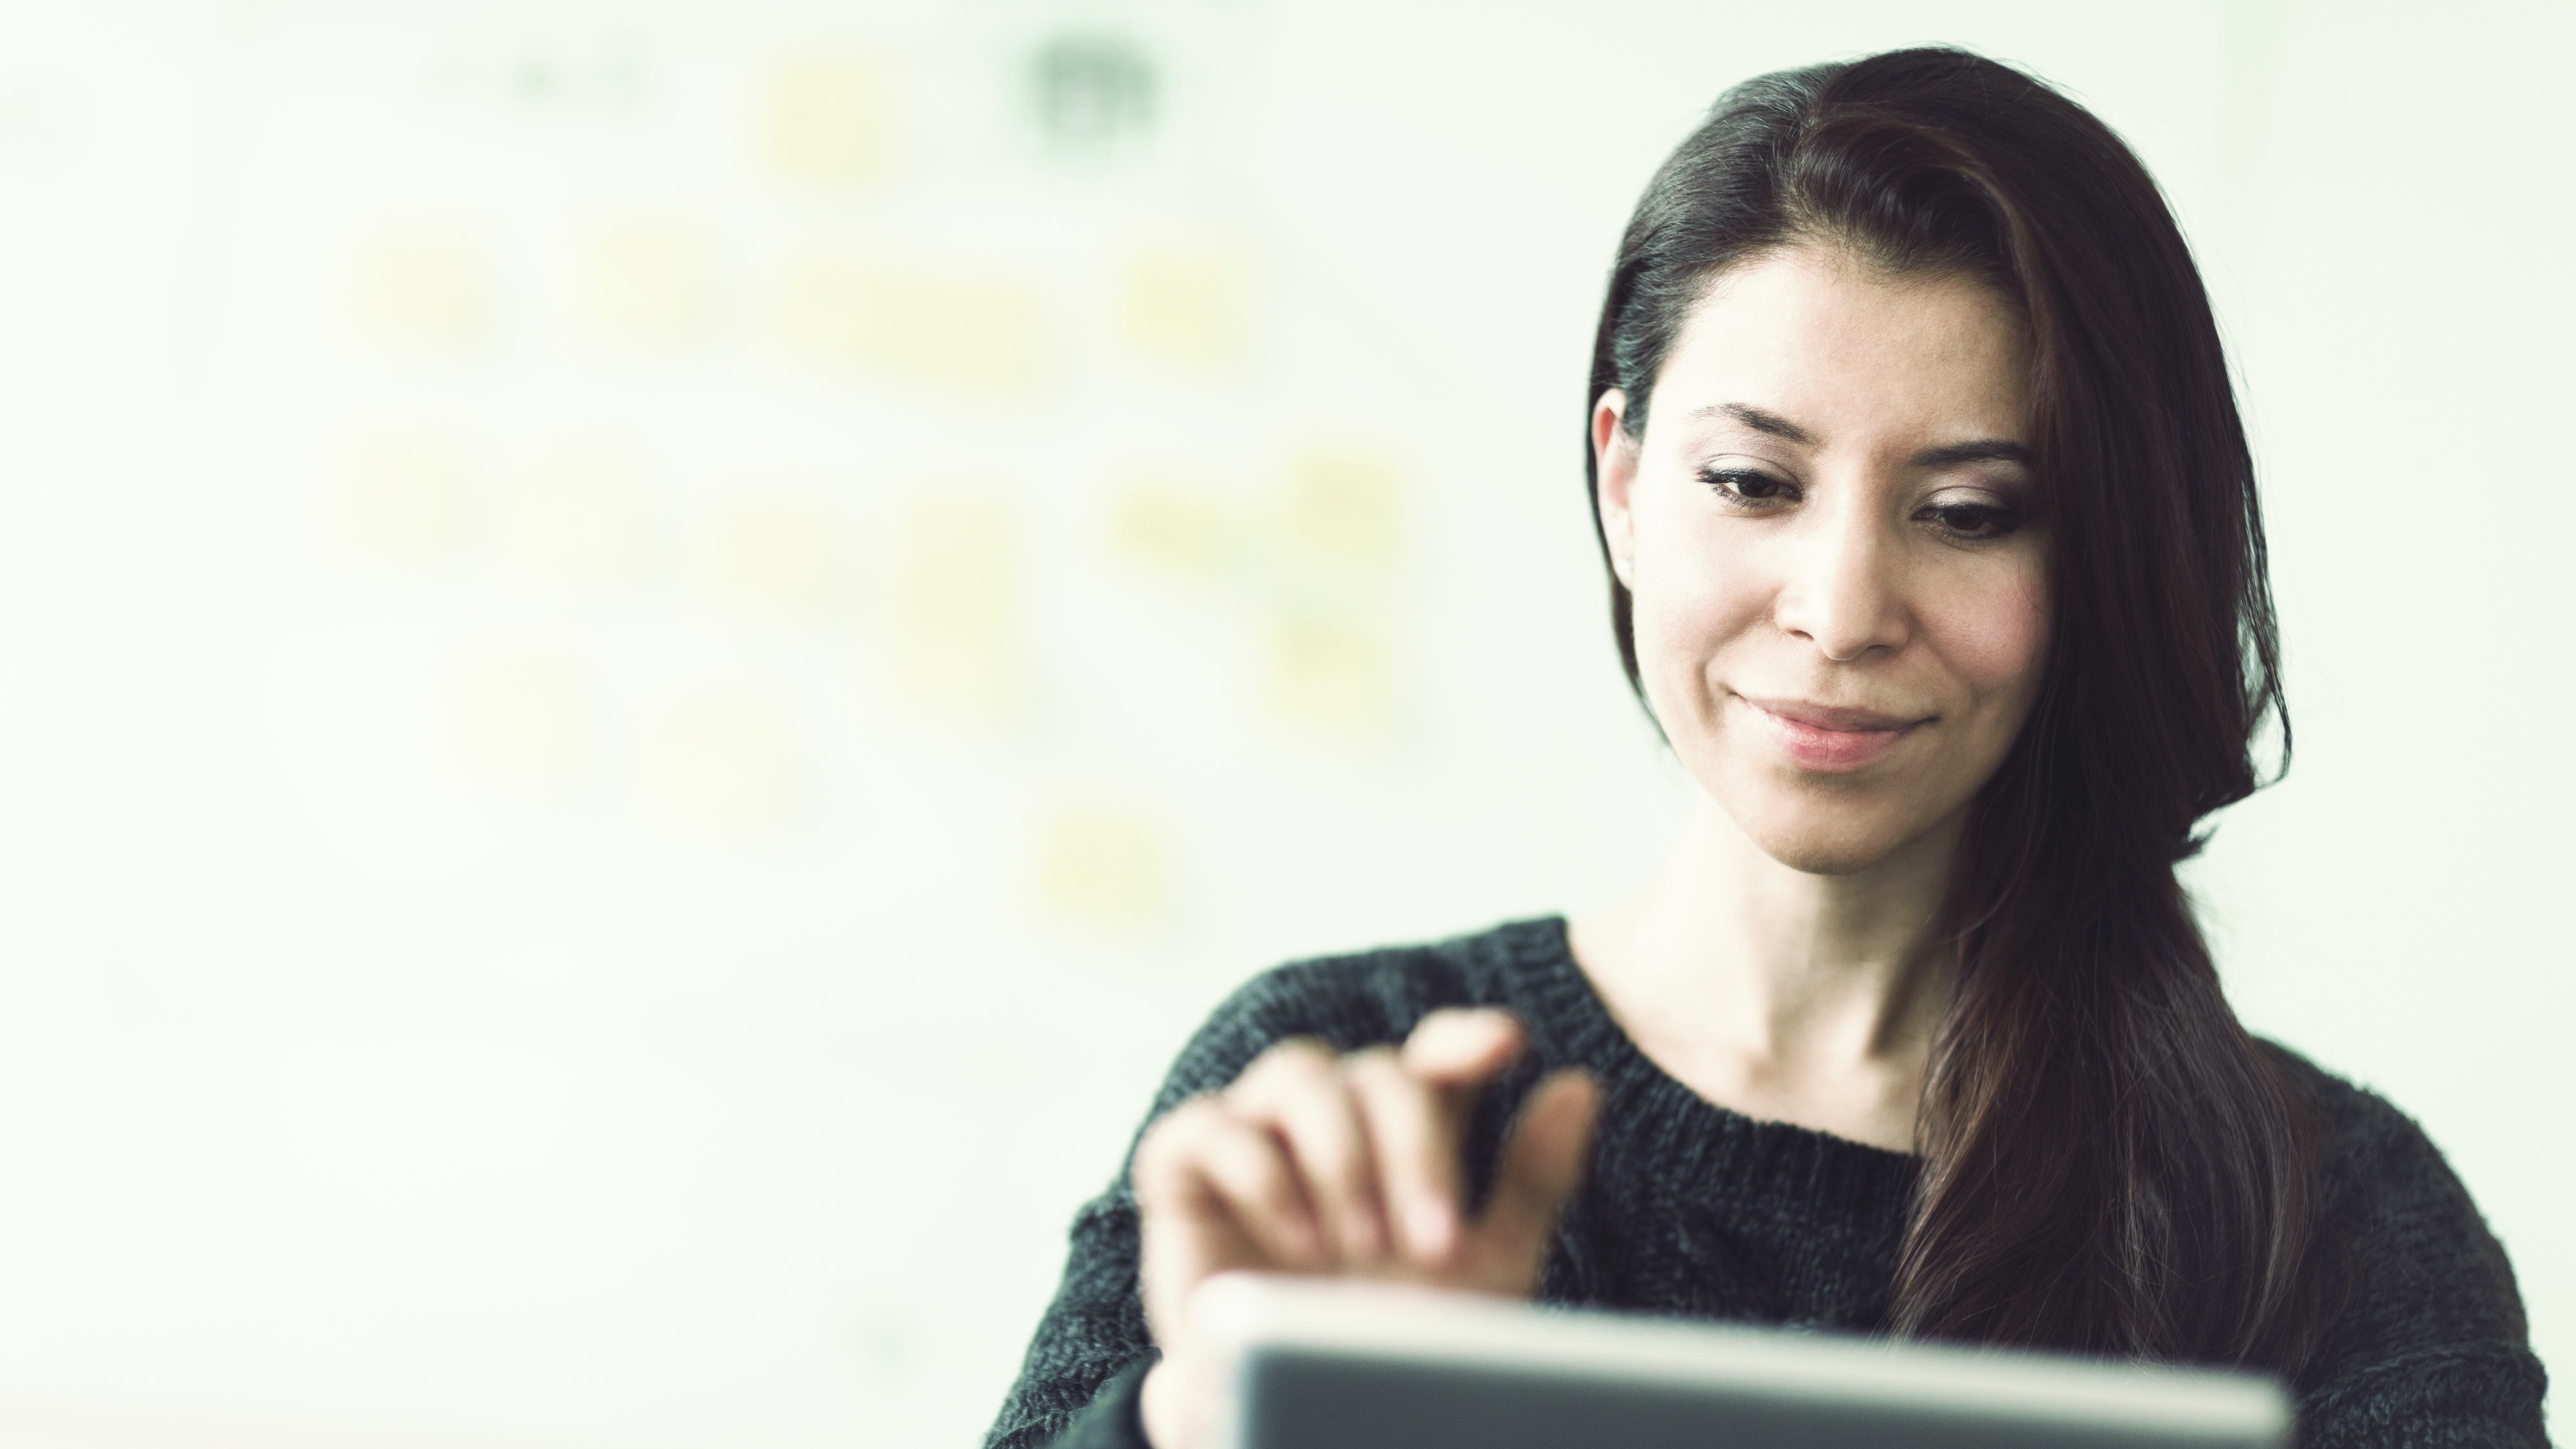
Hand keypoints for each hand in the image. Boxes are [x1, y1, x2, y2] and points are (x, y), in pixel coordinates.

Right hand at [1129, 1007, 1598, 1448]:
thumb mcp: (1487, 1269)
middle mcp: (1331, 1122)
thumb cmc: (1396, 1342)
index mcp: (1403, 1134)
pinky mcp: (1183, 1171)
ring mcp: (1256, 1138)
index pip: (1433, 1056)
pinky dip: (1258, 1171)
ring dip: (1340, 1151)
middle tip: (1433, 1244)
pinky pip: (1207, 1125)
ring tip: (1362, 1245)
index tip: (1506, 1045)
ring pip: (1296, 1072)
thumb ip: (1532, 1179)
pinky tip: (1299, 1240)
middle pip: (1376, 1071)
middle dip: (1414, 1149)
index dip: (1463, 1039)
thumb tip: (1583, 1084)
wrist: (1310, 1416)